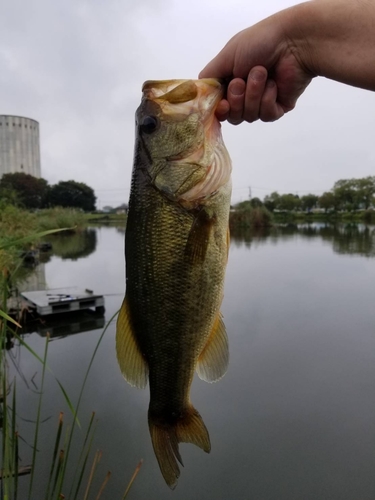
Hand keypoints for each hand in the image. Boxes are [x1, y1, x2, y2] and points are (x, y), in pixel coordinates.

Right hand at [199, 11, 313, 123]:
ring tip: (263, 74)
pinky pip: (265, 115)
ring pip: (249, 116)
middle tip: (242, 80)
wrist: (293, 42)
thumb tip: (200, 94)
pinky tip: (274, 84)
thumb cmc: (260, 42)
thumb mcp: (226, 56)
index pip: (219, 107)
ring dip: (253, 94)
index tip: (223, 104)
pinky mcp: (277, 108)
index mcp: (231, 81)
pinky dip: (267, 99)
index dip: (220, 109)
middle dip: (237, 99)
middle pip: (232, 117)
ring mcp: (261, 102)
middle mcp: (245, 94)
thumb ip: (209, 76)